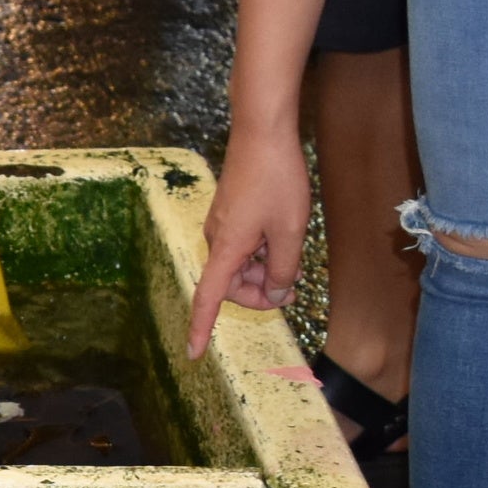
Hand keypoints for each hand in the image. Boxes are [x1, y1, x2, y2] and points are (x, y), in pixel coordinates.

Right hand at [185, 132, 312, 356]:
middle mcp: (216, 240)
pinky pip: (242, 245)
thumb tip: (277, 295)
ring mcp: (222, 225)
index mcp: (226, 248)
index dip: (201, 329)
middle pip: (231, 284)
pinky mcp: (230, 213)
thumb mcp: (291, 231)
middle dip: (260, 291)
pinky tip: (283, 235)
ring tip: (294, 252)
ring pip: (240, 264)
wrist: (262, 133)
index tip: (193, 355)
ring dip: (266, 269)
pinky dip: (262, 251)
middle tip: (294, 287)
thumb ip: (284, 269)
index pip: (208, 298)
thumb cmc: (277, 180)